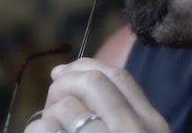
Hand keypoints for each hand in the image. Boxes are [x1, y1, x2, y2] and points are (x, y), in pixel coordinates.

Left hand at [24, 58, 168, 132]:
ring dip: (48, 114)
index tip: (61, 72)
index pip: (120, 76)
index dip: (86, 66)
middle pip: (92, 83)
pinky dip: (37, 129)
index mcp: (154, 124)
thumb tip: (71, 75)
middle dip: (65, 84)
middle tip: (52, 100)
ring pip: (67, 107)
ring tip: (47, 127)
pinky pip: (46, 130)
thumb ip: (121, 114)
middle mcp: (135, 130)